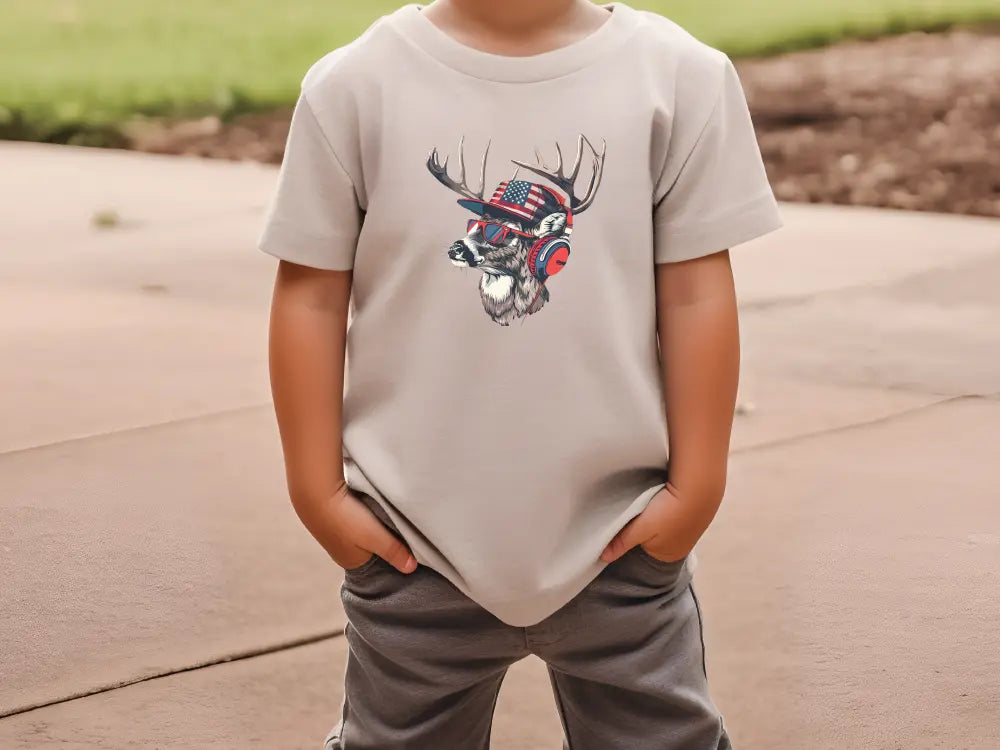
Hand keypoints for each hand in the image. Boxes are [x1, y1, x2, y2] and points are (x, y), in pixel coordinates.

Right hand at [308, 484, 417, 573]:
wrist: (314, 492)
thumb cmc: (346, 519)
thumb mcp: (376, 537)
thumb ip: (395, 552)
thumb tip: (411, 569)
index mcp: (352, 562)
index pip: (379, 565)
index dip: (393, 555)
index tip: (408, 545)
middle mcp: (342, 551)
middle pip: (372, 549)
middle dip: (384, 540)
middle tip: (400, 528)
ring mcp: (337, 534)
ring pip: (364, 533)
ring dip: (374, 526)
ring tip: (385, 516)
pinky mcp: (334, 516)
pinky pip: (355, 520)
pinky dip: (365, 515)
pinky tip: (370, 506)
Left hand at [599, 482, 713, 563]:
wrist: (699, 488)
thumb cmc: (669, 511)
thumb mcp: (641, 528)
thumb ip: (622, 542)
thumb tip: (602, 558)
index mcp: (667, 555)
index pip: (642, 551)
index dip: (632, 539)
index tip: (624, 526)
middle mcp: (680, 547)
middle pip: (653, 540)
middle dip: (644, 529)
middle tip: (635, 514)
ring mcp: (689, 531)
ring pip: (663, 526)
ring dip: (655, 517)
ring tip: (648, 506)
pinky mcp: (694, 514)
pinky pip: (674, 515)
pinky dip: (666, 509)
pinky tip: (662, 500)